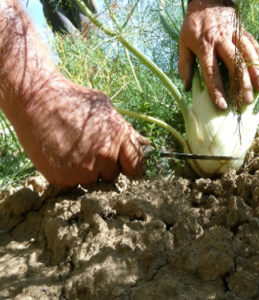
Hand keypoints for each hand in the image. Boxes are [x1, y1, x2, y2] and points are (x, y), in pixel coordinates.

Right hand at [13, 75, 147, 189]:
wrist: (36, 99)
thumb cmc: (73, 100)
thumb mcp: (106, 109)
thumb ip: (126, 131)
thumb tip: (146, 144)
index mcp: (119, 137)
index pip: (136, 167)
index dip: (128, 166)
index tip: (121, 164)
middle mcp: (105, 156)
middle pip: (113, 176)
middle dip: (104, 167)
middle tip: (88, 149)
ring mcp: (84, 169)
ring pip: (93, 182)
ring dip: (86, 173)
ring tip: (72, 152)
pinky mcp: (64, 179)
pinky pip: (74, 187)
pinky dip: (68, 177)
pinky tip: (61, 158)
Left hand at [179, 0, 258, 109]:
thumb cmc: (193, 25)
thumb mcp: (183, 43)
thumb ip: (184, 65)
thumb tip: (187, 87)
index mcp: (204, 47)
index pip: (212, 73)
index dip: (217, 90)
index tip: (223, 105)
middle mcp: (220, 41)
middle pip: (234, 65)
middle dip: (242, 84)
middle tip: (247, 100)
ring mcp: (233, 34)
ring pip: (247, 54)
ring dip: (255, 72)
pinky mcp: (242, 30)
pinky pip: (253, 44)